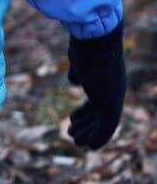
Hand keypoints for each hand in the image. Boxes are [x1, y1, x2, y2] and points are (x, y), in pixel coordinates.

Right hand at [67, 22, 125, 149]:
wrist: (95, 38)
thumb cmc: (85, 43)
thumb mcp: (80, 58)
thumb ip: (79, 70)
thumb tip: (75, 81)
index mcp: (107, 79)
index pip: (96, 100)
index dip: (84, 112)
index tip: (72, 119)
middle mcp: (113, 90)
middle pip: (99, 113)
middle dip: (85, 124)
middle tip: (71, 133)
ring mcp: (113, 98)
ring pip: (102, 123)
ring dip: (89, 133)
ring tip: (74, 140)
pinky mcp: (110, 105)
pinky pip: (107, 128)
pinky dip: (98, 138)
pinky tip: (89, 145)